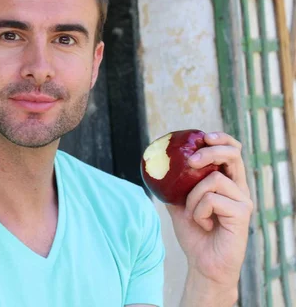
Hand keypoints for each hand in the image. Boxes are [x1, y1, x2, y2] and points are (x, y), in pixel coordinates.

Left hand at [166, 132, 253, 305]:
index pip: (232, 151)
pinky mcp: (242, 213)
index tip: (204, 136)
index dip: (221, 139)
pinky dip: (199, 210)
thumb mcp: (179, 204)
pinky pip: (212, 199)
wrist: (203, 263)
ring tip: (194, 214)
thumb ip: (174, 186)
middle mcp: (239, 188)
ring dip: (194, 196)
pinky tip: (203, 224)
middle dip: (210, 151)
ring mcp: (243, 200)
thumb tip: (154, 168)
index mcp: (228, 182)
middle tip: (191, 160)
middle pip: (232, 155)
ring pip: (215, 178)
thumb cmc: (194, 234)